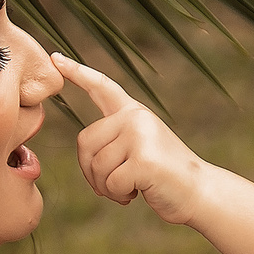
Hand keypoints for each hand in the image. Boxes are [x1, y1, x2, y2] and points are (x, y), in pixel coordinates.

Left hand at [53, 55, 214, 224]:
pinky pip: (111, 182)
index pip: (101, 86)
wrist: (199, 192)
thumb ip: (113, 140)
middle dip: (92, 172)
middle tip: (117, 183)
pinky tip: (139, 191)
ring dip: (108, 187)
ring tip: (133, 186)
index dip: (77, 72)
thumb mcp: (137, 149)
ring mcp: (140, 135)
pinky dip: (120, 195)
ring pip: (97, 166)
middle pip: (84, 142)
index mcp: (133, 112)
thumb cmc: (163, 176)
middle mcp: (136, 117)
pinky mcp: (143, 159)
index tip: (54, 57)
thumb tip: (86, 149)